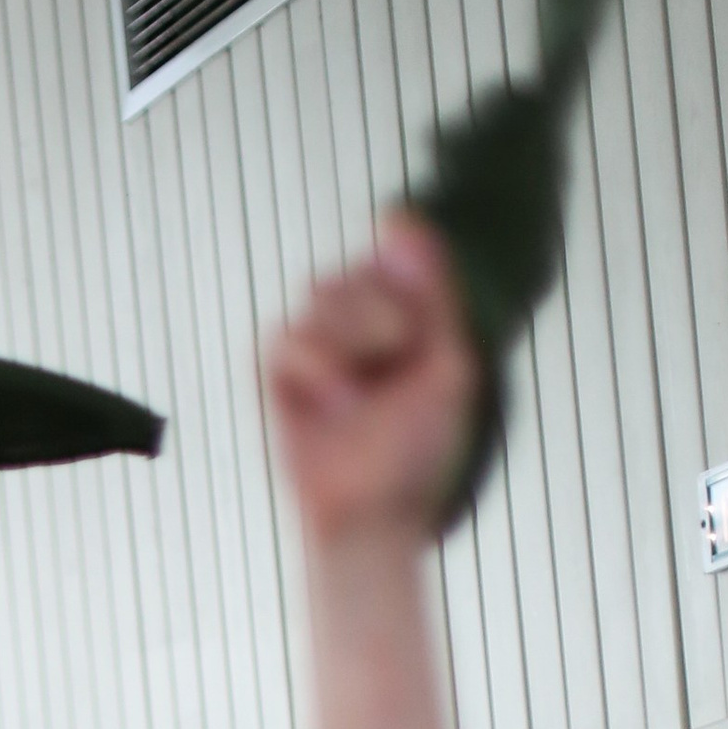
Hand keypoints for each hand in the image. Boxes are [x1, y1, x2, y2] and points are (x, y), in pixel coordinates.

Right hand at [264, 215, 478, 546]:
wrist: (373, 512)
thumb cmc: (415, 449)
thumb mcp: (448, 362)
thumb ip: (433, 291)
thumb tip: (398, 216)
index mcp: (402, 316)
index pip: (395, 257)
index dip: (408, 289)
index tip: (417, 339)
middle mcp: (356, 324)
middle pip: (356, 270)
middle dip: (379, 313)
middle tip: (392, 363)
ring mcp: (315, 345)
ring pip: (320, 294)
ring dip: (348, 339)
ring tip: (358, 395)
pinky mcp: (279, 373)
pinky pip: (286, 335)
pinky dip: (316, 364)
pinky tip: (336, 399)